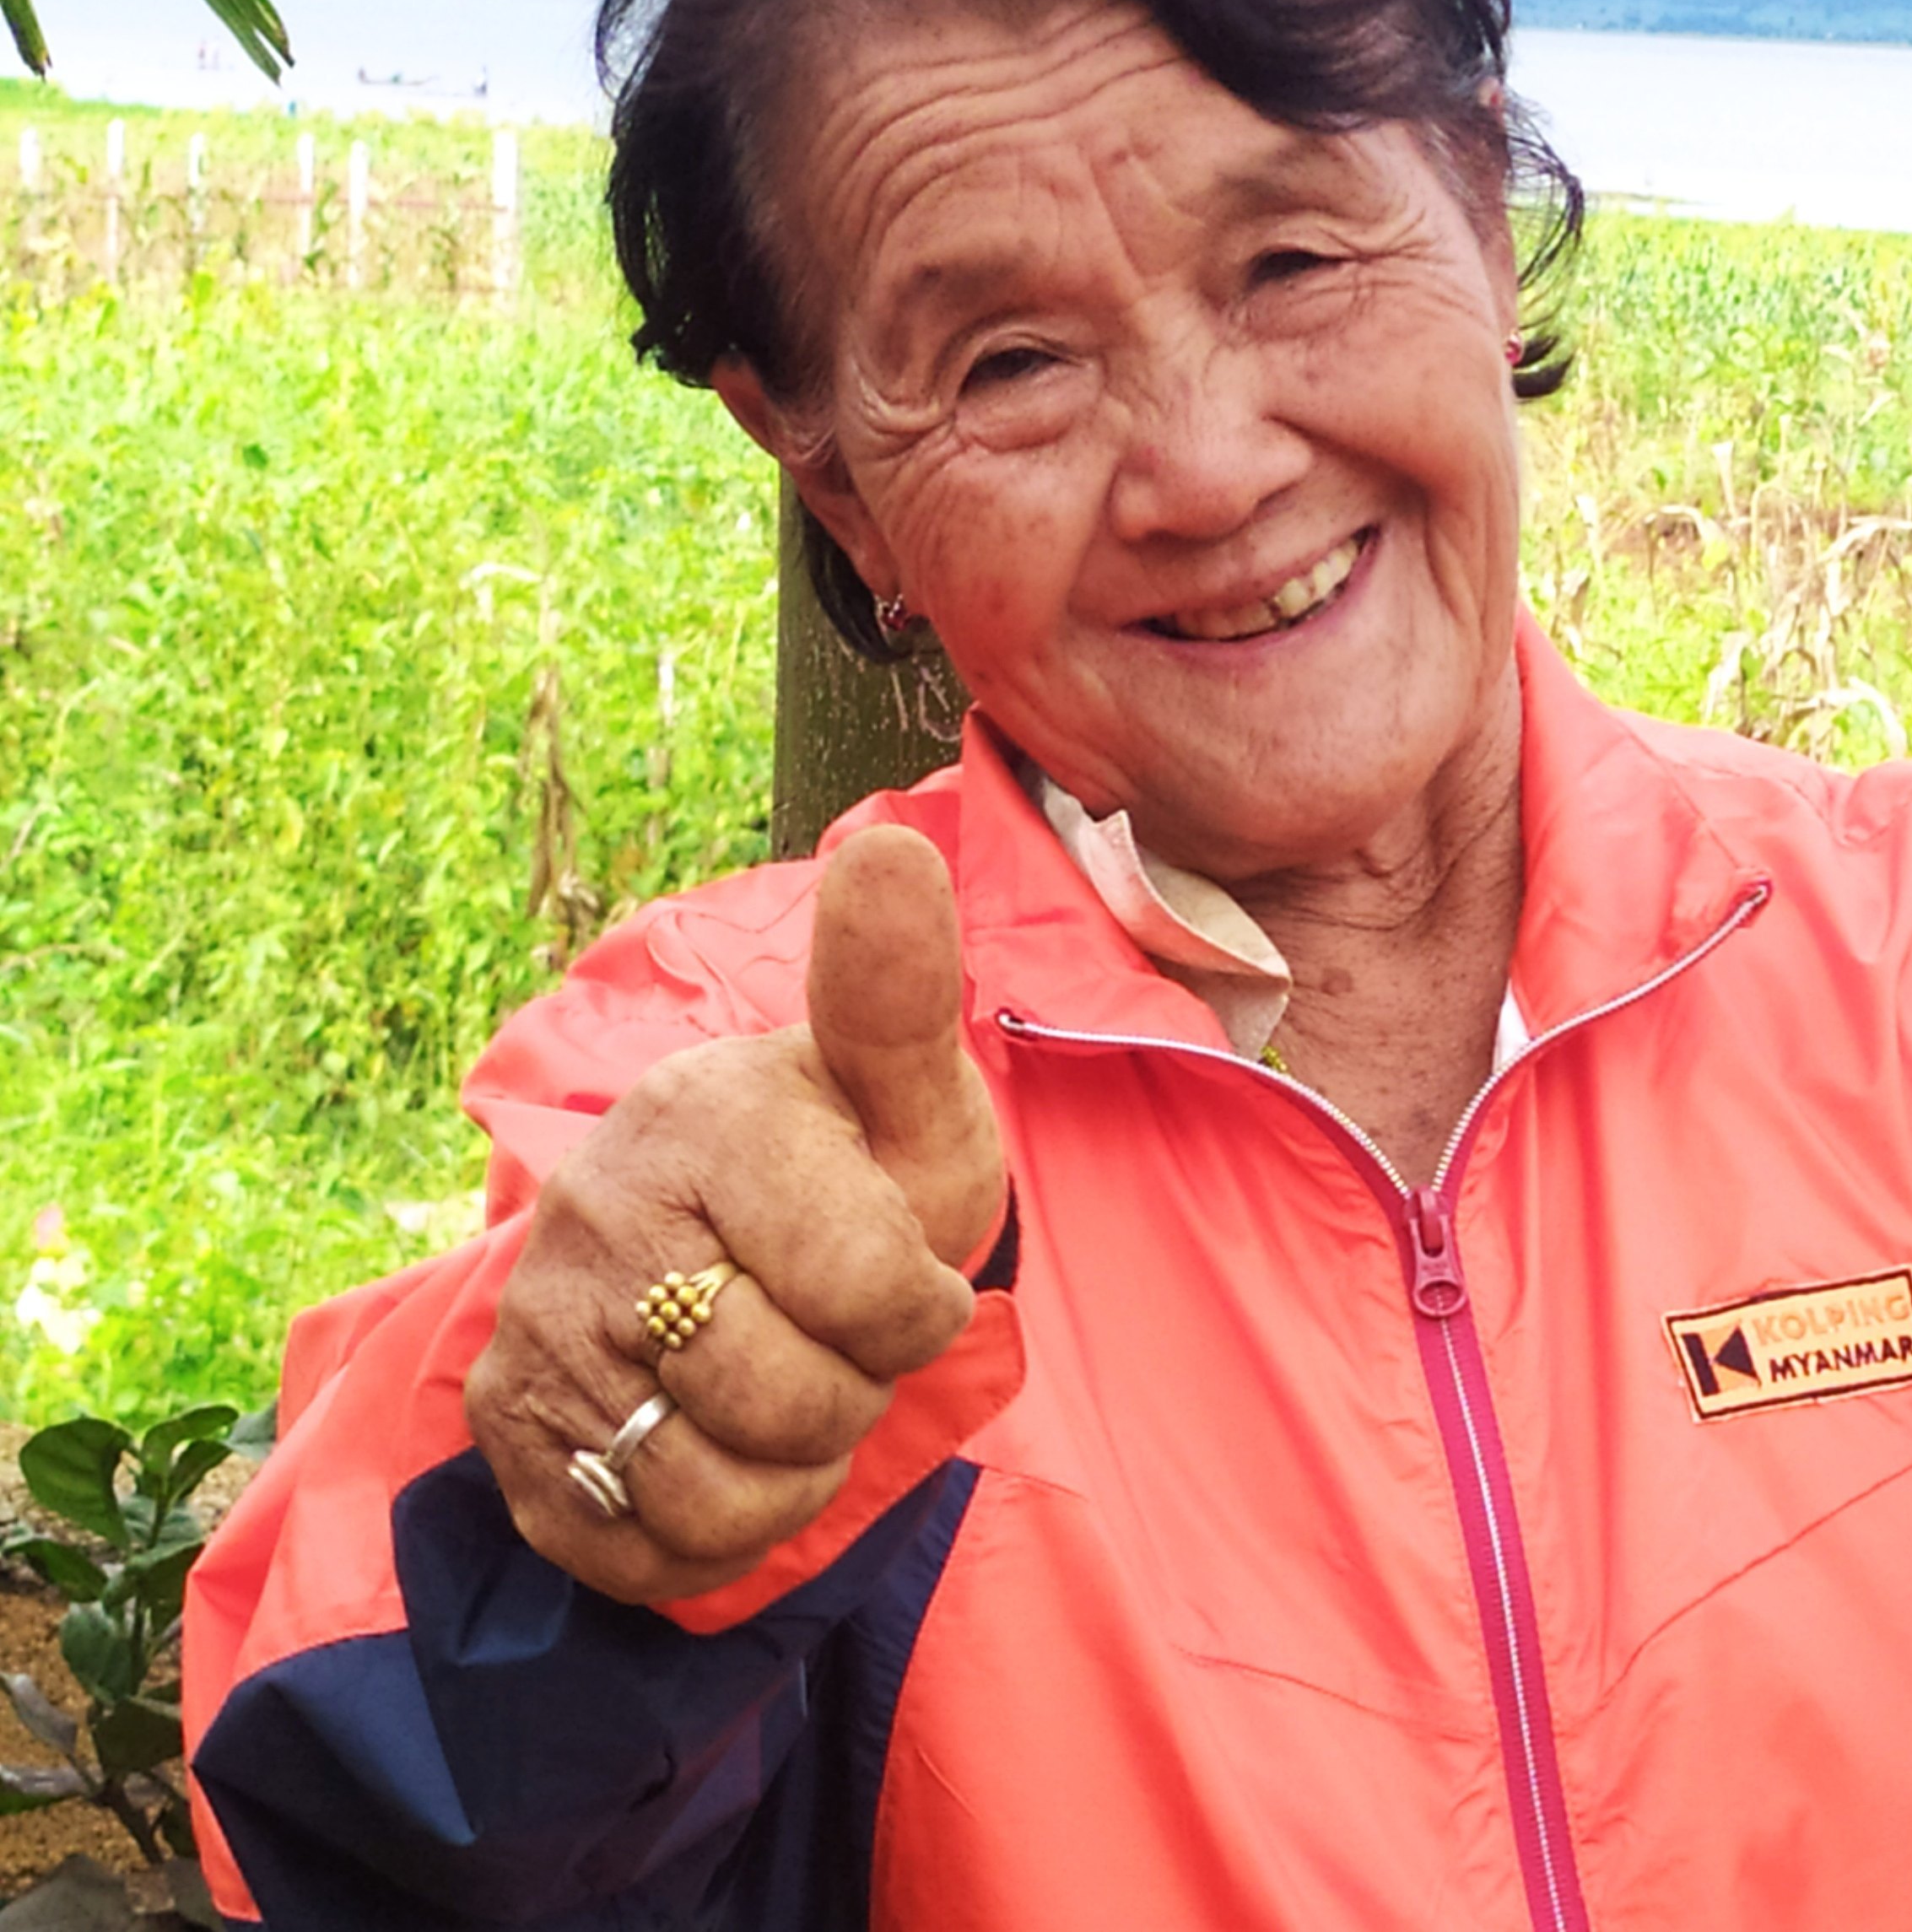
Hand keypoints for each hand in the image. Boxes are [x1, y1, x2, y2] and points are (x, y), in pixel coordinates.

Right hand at [464, 827, 1008, 1602]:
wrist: (726, 1242)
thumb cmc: (850, 1169)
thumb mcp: (907, 1091)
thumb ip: (900, 990)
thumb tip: (885, 847)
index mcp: (706, 1119)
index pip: (878, 1300)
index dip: (919, 1316)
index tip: (902, 1275)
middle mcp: (596, 1216)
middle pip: (795, 1407)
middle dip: (851, 1395)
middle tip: (826, 1334)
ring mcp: (535, 1327)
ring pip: (713, 1494)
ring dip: (786, 1475)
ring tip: (778, 1391)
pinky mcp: (506, 1432)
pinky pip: (640, 1550)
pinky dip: (710, 1535)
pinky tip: (716, 1449)